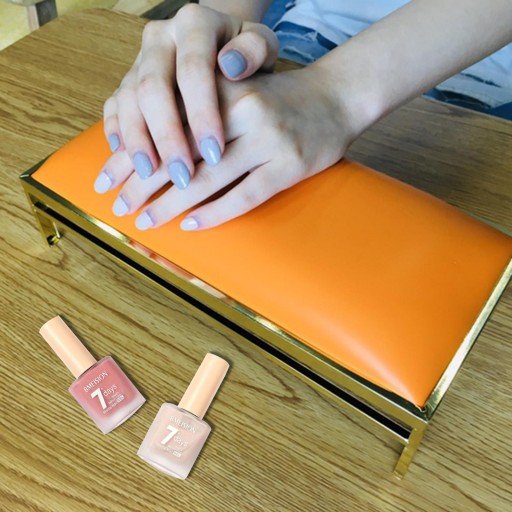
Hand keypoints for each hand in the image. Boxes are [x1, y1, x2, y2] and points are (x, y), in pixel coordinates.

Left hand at [96, 65, 359, 229]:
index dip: (135, 154)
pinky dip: (215, 213)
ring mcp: (270, 140)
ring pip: (209, 179)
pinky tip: (191, 225)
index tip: (108, 178)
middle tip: (119, 206)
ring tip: (146, 221)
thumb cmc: (277, 98)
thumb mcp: (236, 90)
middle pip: (183, 154)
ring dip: (172, 205)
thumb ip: (199, 110)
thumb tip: (152, 148)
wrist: (335, 96)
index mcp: (224, 90)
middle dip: (144, 184)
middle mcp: (245, 112)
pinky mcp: (289, 166)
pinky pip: (244, 196)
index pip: (168, 126)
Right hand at [100, 4, 277, 189]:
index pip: (193, 69)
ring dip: (137, 140)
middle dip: (167, 135)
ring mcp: (139, 60)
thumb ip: (255, 51)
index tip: (215, 154)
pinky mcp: (127, 81)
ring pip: (127, 99)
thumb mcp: (262, 46)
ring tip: (148, 175)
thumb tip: (231, 66)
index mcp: (194, 24)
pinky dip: (117, 132)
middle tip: (182, 175)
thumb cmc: (247, 56)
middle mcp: (160, 38)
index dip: (202, 113)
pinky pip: (113, 106)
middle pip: (152, 87)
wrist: (223, 46)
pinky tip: (124, 159)